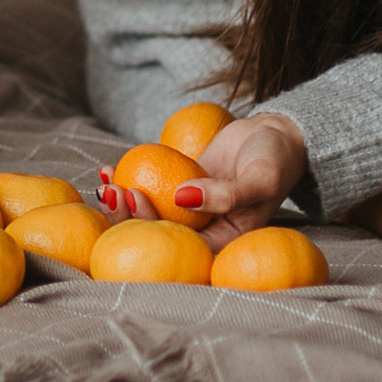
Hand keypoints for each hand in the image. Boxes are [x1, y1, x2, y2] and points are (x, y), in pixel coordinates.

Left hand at [98, 113, 307, 247]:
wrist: (276, 134)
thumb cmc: (276, 160)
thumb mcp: (260, 179)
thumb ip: (227, 195)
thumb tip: (181, 199)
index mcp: (223, 242)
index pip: (181, 246)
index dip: (152, 231)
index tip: (135, 201)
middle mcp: (203, 231)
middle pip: (158, 234)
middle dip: (129, 217)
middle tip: (113, 192)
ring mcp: (188, 210)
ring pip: (150, 213)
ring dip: (123, 202)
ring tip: (105, 181)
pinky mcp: (179, 189)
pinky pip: (151, 189)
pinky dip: (129, 180)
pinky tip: (107, 169)